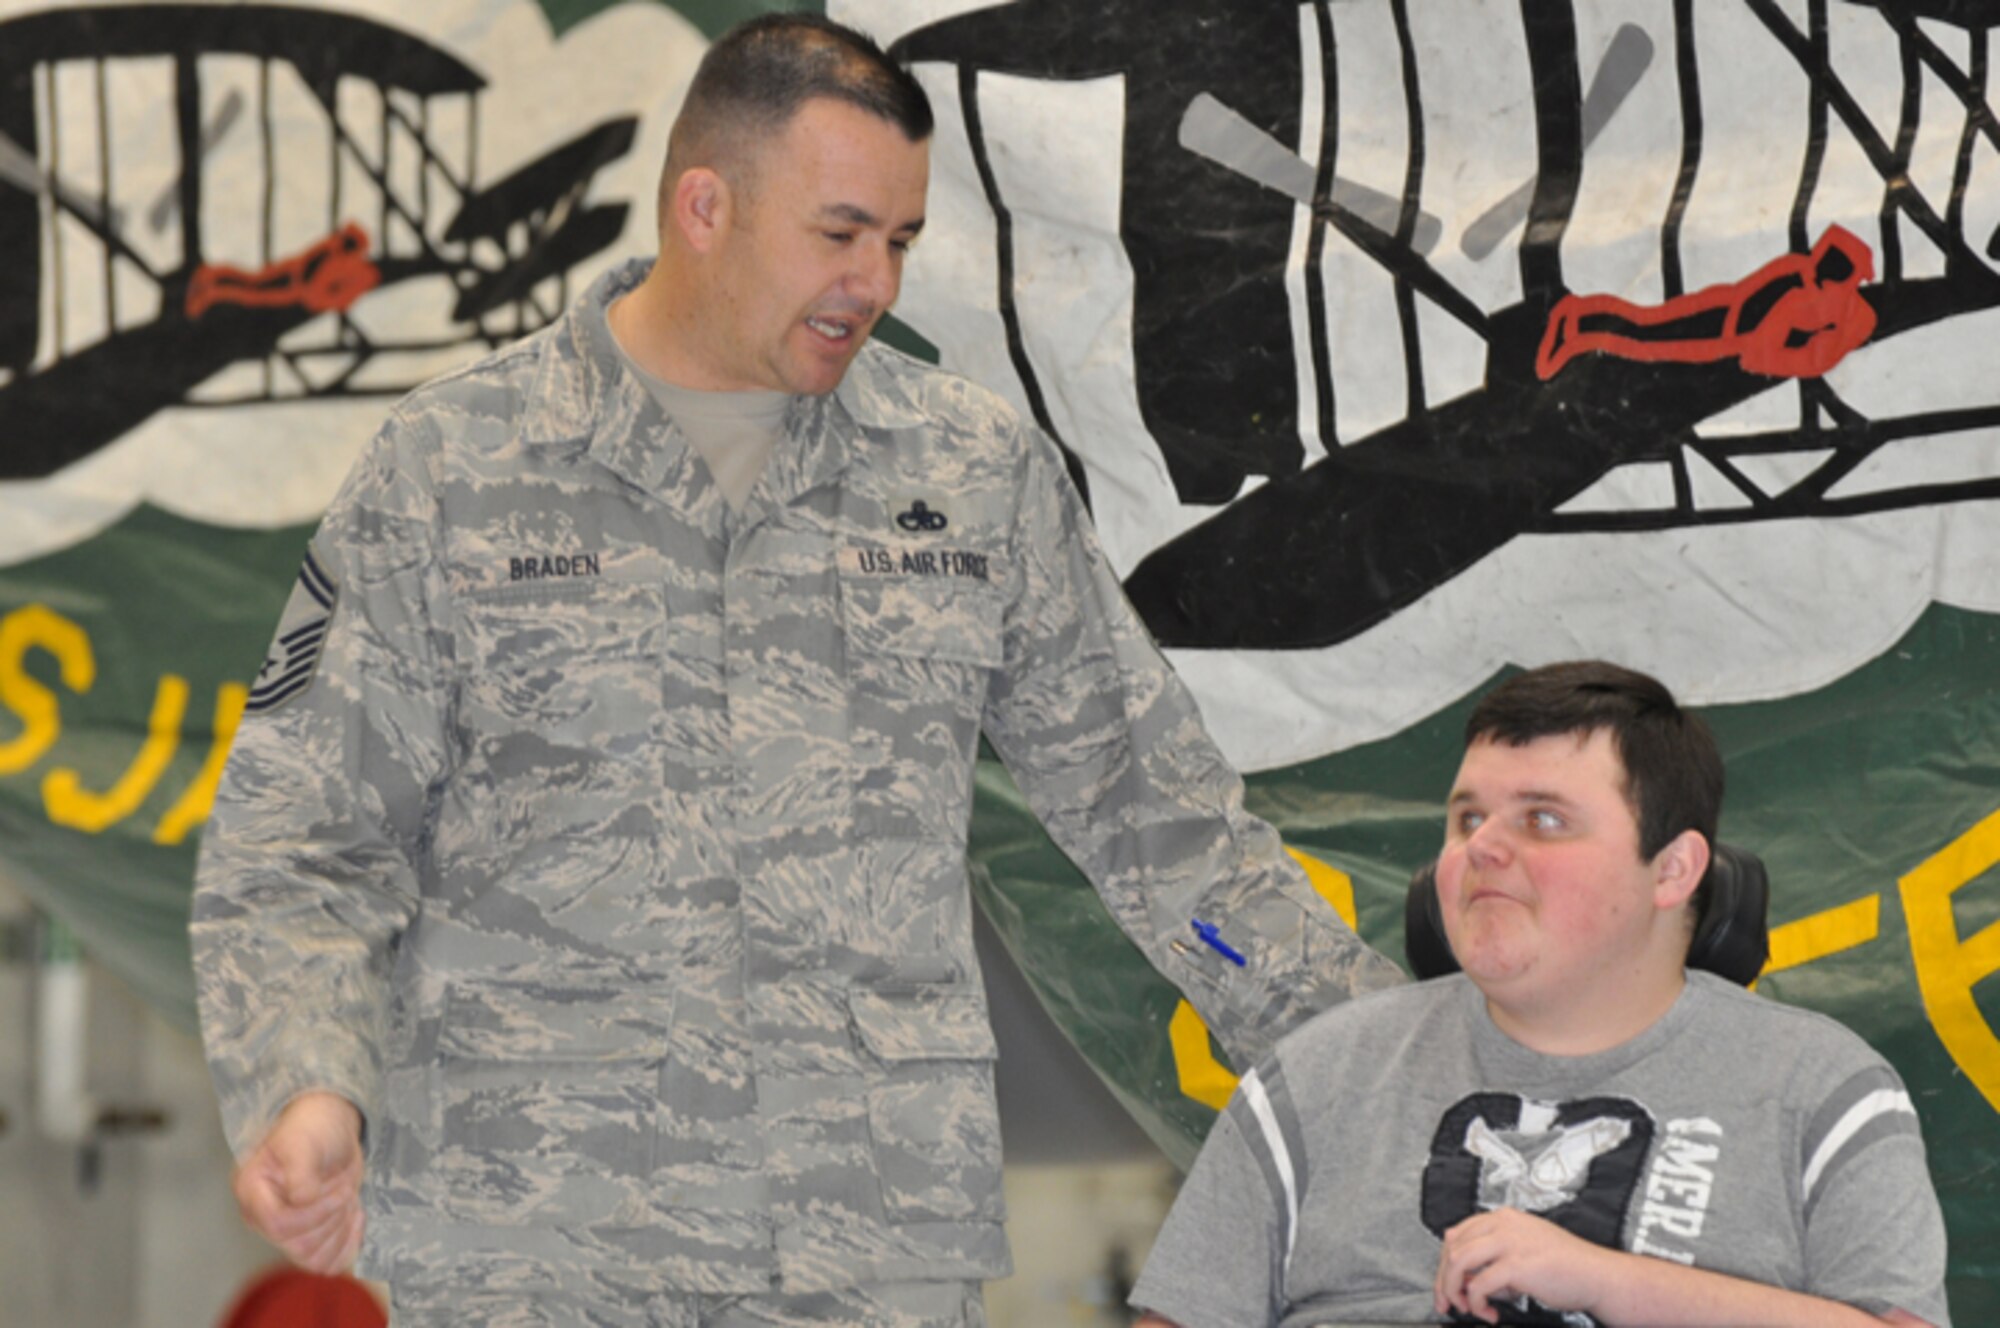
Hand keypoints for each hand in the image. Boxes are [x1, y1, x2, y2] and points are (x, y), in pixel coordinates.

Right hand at [232, 1091, 365, 1272]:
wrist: (330, 1129)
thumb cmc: (312, 1128)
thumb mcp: (304, 1140)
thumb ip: (300, 1169)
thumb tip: (300, 1199)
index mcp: (251, 1192)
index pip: (278, 1225)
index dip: (314, 1213)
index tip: (340, 1189)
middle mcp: (262, 1218)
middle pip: (298, 1245)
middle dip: (332, 1219)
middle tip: (345, 1191)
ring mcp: (284, 1232)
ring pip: (312, 1259)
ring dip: (341, 1232)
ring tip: (348, 1201)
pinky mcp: (307, 1238)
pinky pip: (326, 1264)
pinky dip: (348, 1246)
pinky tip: (355, 1217)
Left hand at [1434, 1207, 1617, 1323]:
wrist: (1598, 1275)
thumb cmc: (1567, 1266)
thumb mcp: (1524, 1248)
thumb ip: (1495, 1255)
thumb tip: (1467, 1277)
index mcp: (1503, 1218)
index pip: (1457, 1234)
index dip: (1445, 1262)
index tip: (1446, 1284)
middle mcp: (1503, 1224)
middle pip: (1452, 1247)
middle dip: (1445, 1279)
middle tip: (1449, 1302)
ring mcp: (1510, 1243)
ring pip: (1458, 1262)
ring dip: (1455, 1290)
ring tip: (1467, 1308)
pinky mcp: (1517, 1265)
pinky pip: (1479, 1285)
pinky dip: (1477, 1303)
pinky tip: (1489, 1313)